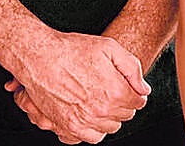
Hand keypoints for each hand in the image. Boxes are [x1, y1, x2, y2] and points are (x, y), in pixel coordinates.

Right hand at [3, 30, 149, 142]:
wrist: (41, 57)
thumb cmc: (73, 49)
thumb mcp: (109, 47)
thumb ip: (132, 68)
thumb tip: (143, 89)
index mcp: (115, 91)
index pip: (138, 102)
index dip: (135, 92)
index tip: (129, 87)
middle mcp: (101, 110)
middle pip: (125, 115)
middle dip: (123, 103)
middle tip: (113, 90)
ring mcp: (85, 120)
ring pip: (110, 127)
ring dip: (110, 116)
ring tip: (102, 100)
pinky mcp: (69, 126)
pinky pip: (92, 137)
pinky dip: (96, 129)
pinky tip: (93, 115)